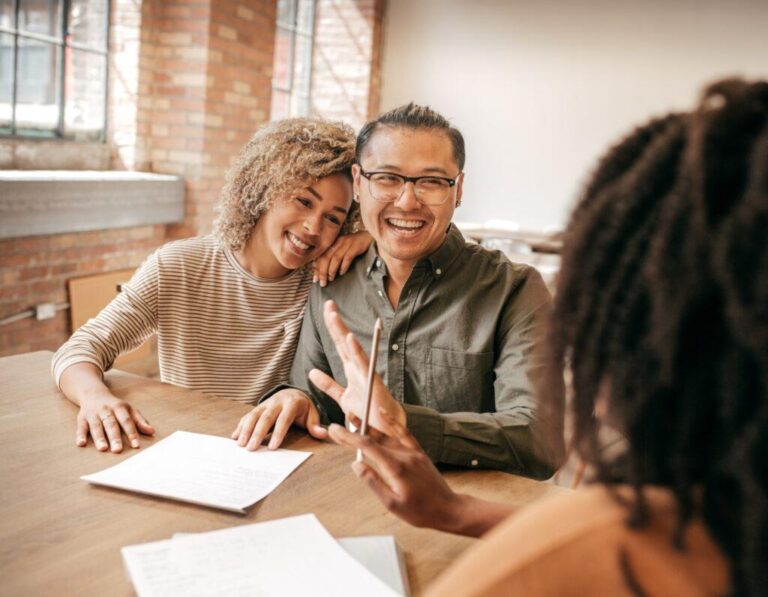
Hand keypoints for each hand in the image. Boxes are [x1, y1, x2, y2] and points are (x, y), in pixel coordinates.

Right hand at [76, 392, 153, 452]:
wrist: (93, 393)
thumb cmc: (115, 406)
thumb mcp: (129, 409)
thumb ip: (140, 421)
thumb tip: (152, 432)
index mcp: (120, 407)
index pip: (127, 421)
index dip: (132, 433)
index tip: (136, 446)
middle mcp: (106, 410)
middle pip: (111, 424)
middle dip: (115, 437)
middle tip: (118, 450)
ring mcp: (93, 414)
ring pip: (96, 426)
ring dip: (99, 437)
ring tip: (103, 448)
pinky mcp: (82, 418)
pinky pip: (81, 427)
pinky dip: (80, 435)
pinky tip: (81, 444)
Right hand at [231, 389, 325, 449]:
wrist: (293, 393)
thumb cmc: (303, 408)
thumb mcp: (312, 414)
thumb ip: (315, 424)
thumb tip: (323, 433)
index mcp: (291, 403)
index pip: (284, 419)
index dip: (278, 433)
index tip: (273, 447)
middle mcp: (276, 402)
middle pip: (265, 417)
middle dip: (257, 433)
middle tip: (251, 448)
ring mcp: (265, 404)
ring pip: (253, 415)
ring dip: (245, 429)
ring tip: (240, 444)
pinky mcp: (258, 407)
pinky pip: (247, 416)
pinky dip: (240, 426)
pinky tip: (234, 437)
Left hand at [308, 300, 404, 433]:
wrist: (386, 427)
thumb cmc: (368, 410)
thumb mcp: (342, 397)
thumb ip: (328, 385)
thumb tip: (312, 372)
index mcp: (350, 368)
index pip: (339, 343)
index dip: (332, 327)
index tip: (327, 309)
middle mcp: (357, 366)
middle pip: (343, 340)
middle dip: (335, 322)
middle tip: (328, 303)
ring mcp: (364, 372)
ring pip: (350, 347)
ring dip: (341, 330)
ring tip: (333, 315)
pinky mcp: (371, 380)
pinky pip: (362, 363)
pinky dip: (356, 350)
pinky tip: (349, 337)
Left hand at [312, 231, 371, 286]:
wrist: (369, 236)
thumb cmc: (354, 245)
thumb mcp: (341, 248)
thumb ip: (332, 256)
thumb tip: (320, 268)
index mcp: (333, 243)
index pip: (321, 256)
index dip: (317, 268)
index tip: (315, 279)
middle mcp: (338, 242)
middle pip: (326, 257)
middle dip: (322, 272)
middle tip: (322, 283)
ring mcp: (347, 243)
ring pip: (336, 258)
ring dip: (332, 270)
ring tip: (331, 279)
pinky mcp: (356, 246)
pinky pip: (348, 257)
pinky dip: (344, 266)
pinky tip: (342, 273)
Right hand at [328, 408, 464, 531]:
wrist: (447, 509)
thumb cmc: (420, 511)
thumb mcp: (392, 503)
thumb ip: (373, 482)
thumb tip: (356, 464)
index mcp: (395, 467)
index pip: (366, 447)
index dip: (348, 437)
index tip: (334, 430)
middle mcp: (404, 455)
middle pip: (374, 439)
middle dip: (353, 432)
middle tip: (336, 426)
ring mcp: (412, 452)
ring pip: (386, 434)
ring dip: (368, 426)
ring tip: (353, 418)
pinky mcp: (418, 452)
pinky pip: (404, 432)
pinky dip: (392, 422)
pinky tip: (383, 413)